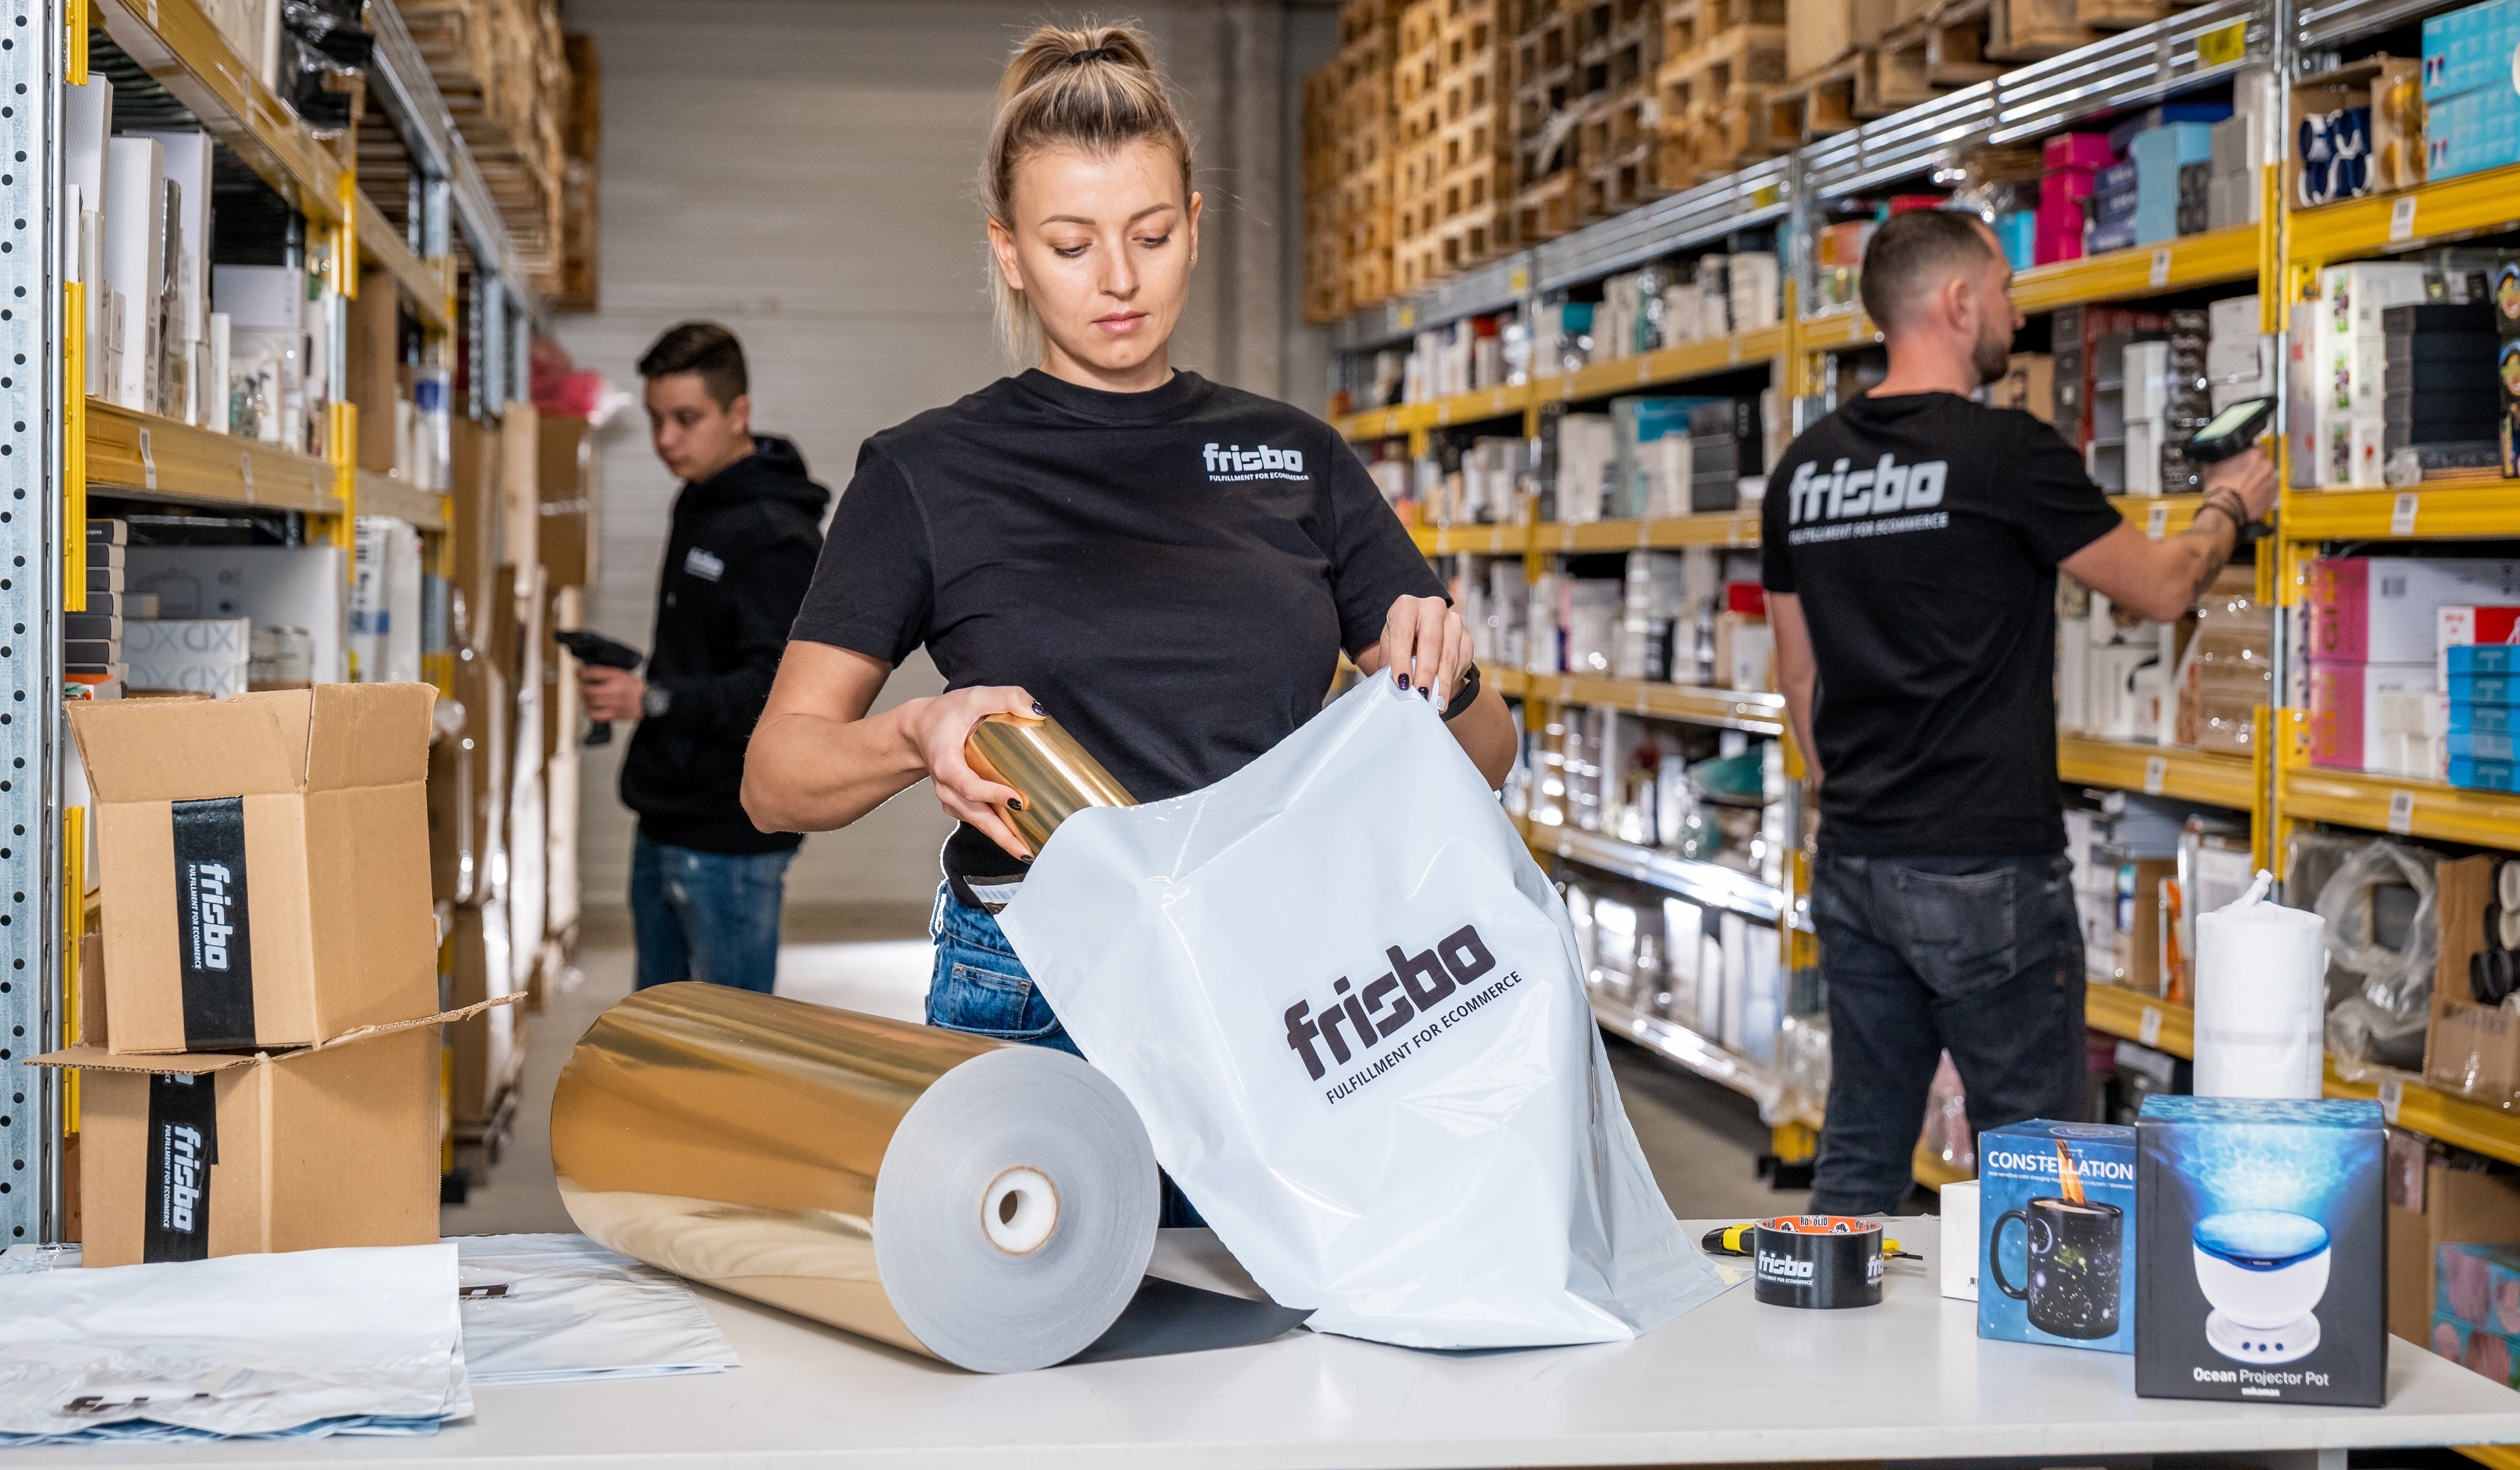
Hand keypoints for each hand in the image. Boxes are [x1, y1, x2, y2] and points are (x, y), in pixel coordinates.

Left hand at [580, 666, 646, 721]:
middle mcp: (615, 690)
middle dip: (582, 688)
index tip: (579, 674)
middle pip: (589, 690)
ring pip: (590, 702)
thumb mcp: (620, 674)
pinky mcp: (614, 714)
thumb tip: (586, 673)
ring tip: (587, 697)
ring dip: (585, 699)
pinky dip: (590, 711)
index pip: (593, 673)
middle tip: (583, 686)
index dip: (582, 673)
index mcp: (617, 677)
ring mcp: (615, 704)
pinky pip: (595, 715)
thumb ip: (604, 673)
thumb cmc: (633, 687)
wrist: (648, 700)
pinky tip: (592, 707)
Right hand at [906, 684, 1043, 859]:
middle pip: (976, 816)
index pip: (969, 785)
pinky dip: (998, 830)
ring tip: (1030, 852)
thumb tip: (1036, 710)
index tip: (1017, 800)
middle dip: (1002, 836)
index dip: (992, 795)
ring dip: (1003, 839)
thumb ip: (1005, 697)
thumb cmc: (945, 715)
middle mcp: (947, 787)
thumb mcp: (973, 697)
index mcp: (946, 763)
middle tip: (1028, 851)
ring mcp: (952, 798)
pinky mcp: (959, 803)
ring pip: (978, 823)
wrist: (920, 730)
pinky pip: (979, 820)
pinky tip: (1020, 838)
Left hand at [1357, 595, 1474, 707]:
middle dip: (1426, 672)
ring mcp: (1453, 621)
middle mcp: (1432, 608)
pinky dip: (1451, 681)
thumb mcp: (1389, 650)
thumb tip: (1393, 687)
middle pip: (1431, 642)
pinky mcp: (1466, 637)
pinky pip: (1461, 661)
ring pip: (1449, 654)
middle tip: (1421, 694)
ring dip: (1441, 682)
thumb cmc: (1401, 644)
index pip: (1403, 633)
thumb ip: (1390, 664)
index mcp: (1407, 607)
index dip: (1401, 659)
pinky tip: (1443, 696)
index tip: (1401, 683)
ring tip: (1434, 703)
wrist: (1422, 639)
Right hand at [2203, 445, 2275, 521]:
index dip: (2251, 454)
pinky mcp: (2272, 495)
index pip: (2259, 447)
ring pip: (2266, 477)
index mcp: (2254, 455)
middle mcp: (2266, 466)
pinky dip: (2262, 492)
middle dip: (2255, 468)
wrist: (2225, 509)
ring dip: (2259, 480)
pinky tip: (2250, 495)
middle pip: (2263, 463)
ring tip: (2246, 488)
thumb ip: (2223, 457)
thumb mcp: (2213, 466)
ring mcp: (2271, 481)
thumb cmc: (2219, 489)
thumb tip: (2221, 456)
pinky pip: (2269, 491)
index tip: (2246, 459)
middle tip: (2243, 475)